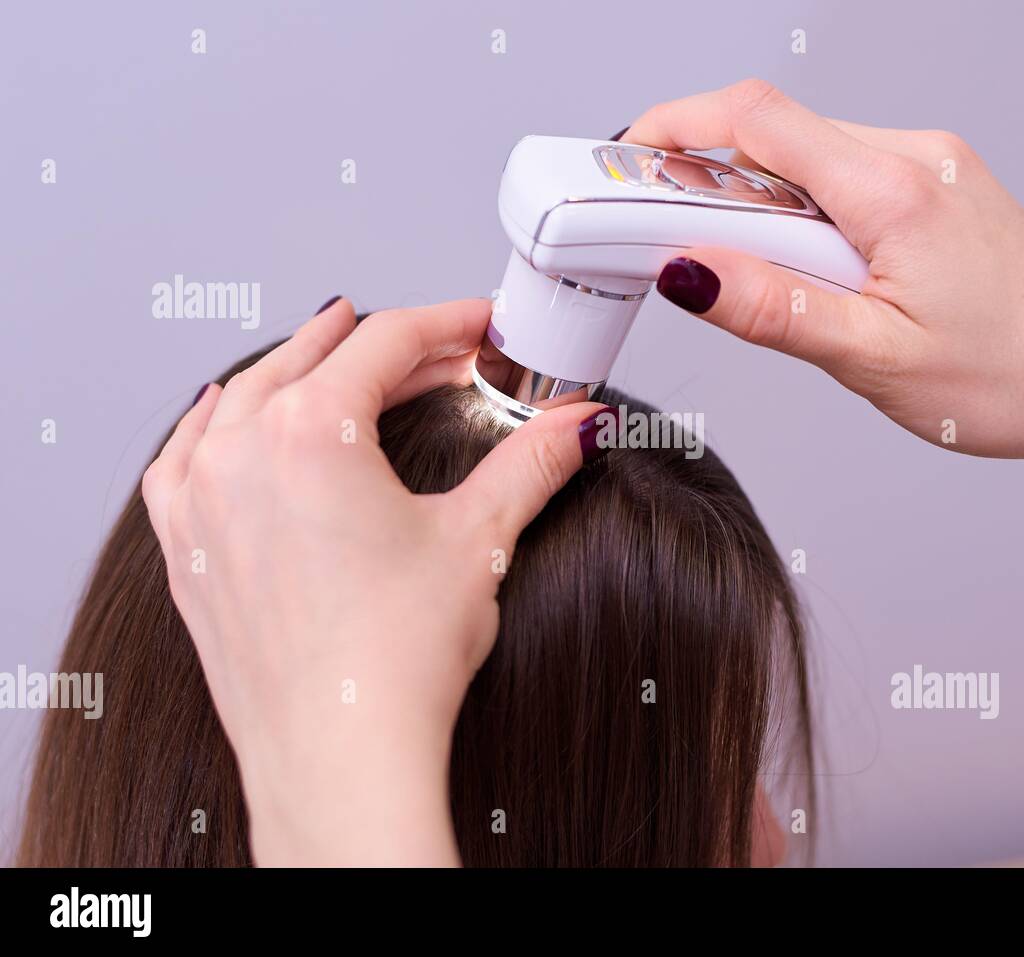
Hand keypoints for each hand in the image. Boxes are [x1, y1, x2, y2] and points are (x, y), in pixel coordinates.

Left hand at [141, 298, 602, 863]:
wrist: (339, 755)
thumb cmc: (392, 662)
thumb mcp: (479, 542)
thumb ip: (531, 465)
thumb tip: (576, 425)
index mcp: (313, 432)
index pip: (388, 341)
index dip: (447, 324)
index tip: (477, 328)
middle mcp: (243, 453)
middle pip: (319, 357)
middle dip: (387, 346)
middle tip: (442, 353)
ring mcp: (202, 499)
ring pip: (246, 394)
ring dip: (302, 368)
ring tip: (340, 359)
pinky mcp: (185, 546)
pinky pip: (186, 454)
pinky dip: (219, 423)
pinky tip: (233, 419)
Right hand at [626, 80, 1023, 548]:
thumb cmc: (1012, 377)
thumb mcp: (875, 358)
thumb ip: (772, 308)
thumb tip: (687, 270)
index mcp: (893, 190)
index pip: (755, 119)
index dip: (674, 128)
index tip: (623, 161)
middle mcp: (912, 156)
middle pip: (773, 137)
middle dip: (706, 183)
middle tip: (669, 248)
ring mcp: (927, 166)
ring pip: (806, 161)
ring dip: (758, 209)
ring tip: (756, 283)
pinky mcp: (935, 186)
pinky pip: (843, 179)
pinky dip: (802, 217)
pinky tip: (809, 274)